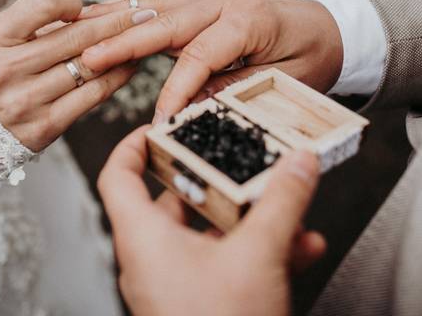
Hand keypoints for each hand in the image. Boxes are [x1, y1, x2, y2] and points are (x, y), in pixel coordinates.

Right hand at [0, 0, 156, 150]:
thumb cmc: (1, 69)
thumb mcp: (3, 37)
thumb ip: (41, 19)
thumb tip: (98, 9)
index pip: (43, 3)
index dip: (70, 0)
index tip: (85, 5)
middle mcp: (5, 71)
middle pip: (76, 37)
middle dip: (117, 21)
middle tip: (144, 12)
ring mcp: (25, 102)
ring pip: (90, 66)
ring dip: (123, 49)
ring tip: (144, 37)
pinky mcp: (45, 127)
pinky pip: (93, 95)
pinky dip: (118, 77)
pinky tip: (129, 65)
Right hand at [79, 0, 342, 120]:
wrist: (332, 28)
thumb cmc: (314, 55)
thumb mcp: (286, 82)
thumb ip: (237, 90)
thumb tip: (193, 109)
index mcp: (248, 19)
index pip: (202, 54)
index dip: (178, 89)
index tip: (161, 119)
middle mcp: (224, 3)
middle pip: (167, 23)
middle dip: (125, 42)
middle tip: (89, 57)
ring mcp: (211, 1)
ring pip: (157, 13)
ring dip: (118, 24)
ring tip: (78, 32)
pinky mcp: (202, 8)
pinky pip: (162, 13)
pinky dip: (131, 18)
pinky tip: (99, 20)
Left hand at [98, 127, 325, 315]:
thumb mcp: (258, 254)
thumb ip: (280, 202)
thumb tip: (297, 163)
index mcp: (143, 240)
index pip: (118, 176)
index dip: (134, 143)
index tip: (162, 123)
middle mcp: (154, 260)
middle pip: (176, 199)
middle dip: (220, 178)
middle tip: (242, 157)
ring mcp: (178, 284)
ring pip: (212, 233)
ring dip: (253, 217)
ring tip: (291, 206)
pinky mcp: (203, 304)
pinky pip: (229, 263)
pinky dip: (261, 250)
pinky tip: (303, 246)